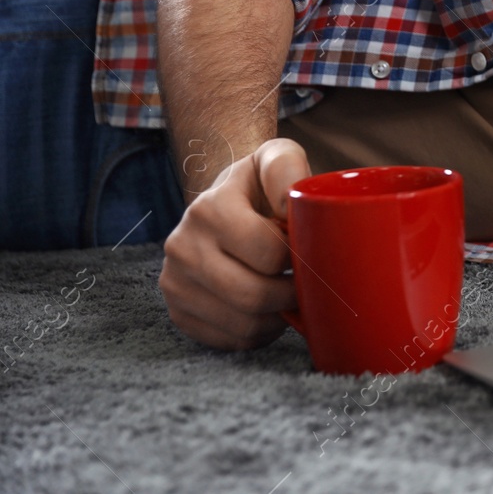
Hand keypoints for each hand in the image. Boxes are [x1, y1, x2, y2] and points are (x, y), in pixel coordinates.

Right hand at [158, 137, 308, 349]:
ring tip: (288, 292)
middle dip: (292, 294)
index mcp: (209, 209)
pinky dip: (258, 331)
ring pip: (244, 323)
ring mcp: (175, 283)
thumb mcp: (275, 158)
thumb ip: (286, 168)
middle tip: (308, 282)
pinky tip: (267, 308)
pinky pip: (230, 340)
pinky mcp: (178, 313)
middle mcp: (183, 247)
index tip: (311, 250)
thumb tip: (289, 206)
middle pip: (254, 295)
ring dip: (278, 315)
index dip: (301, 257)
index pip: (270, 253)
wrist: (224, 203)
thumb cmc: (259, 184)